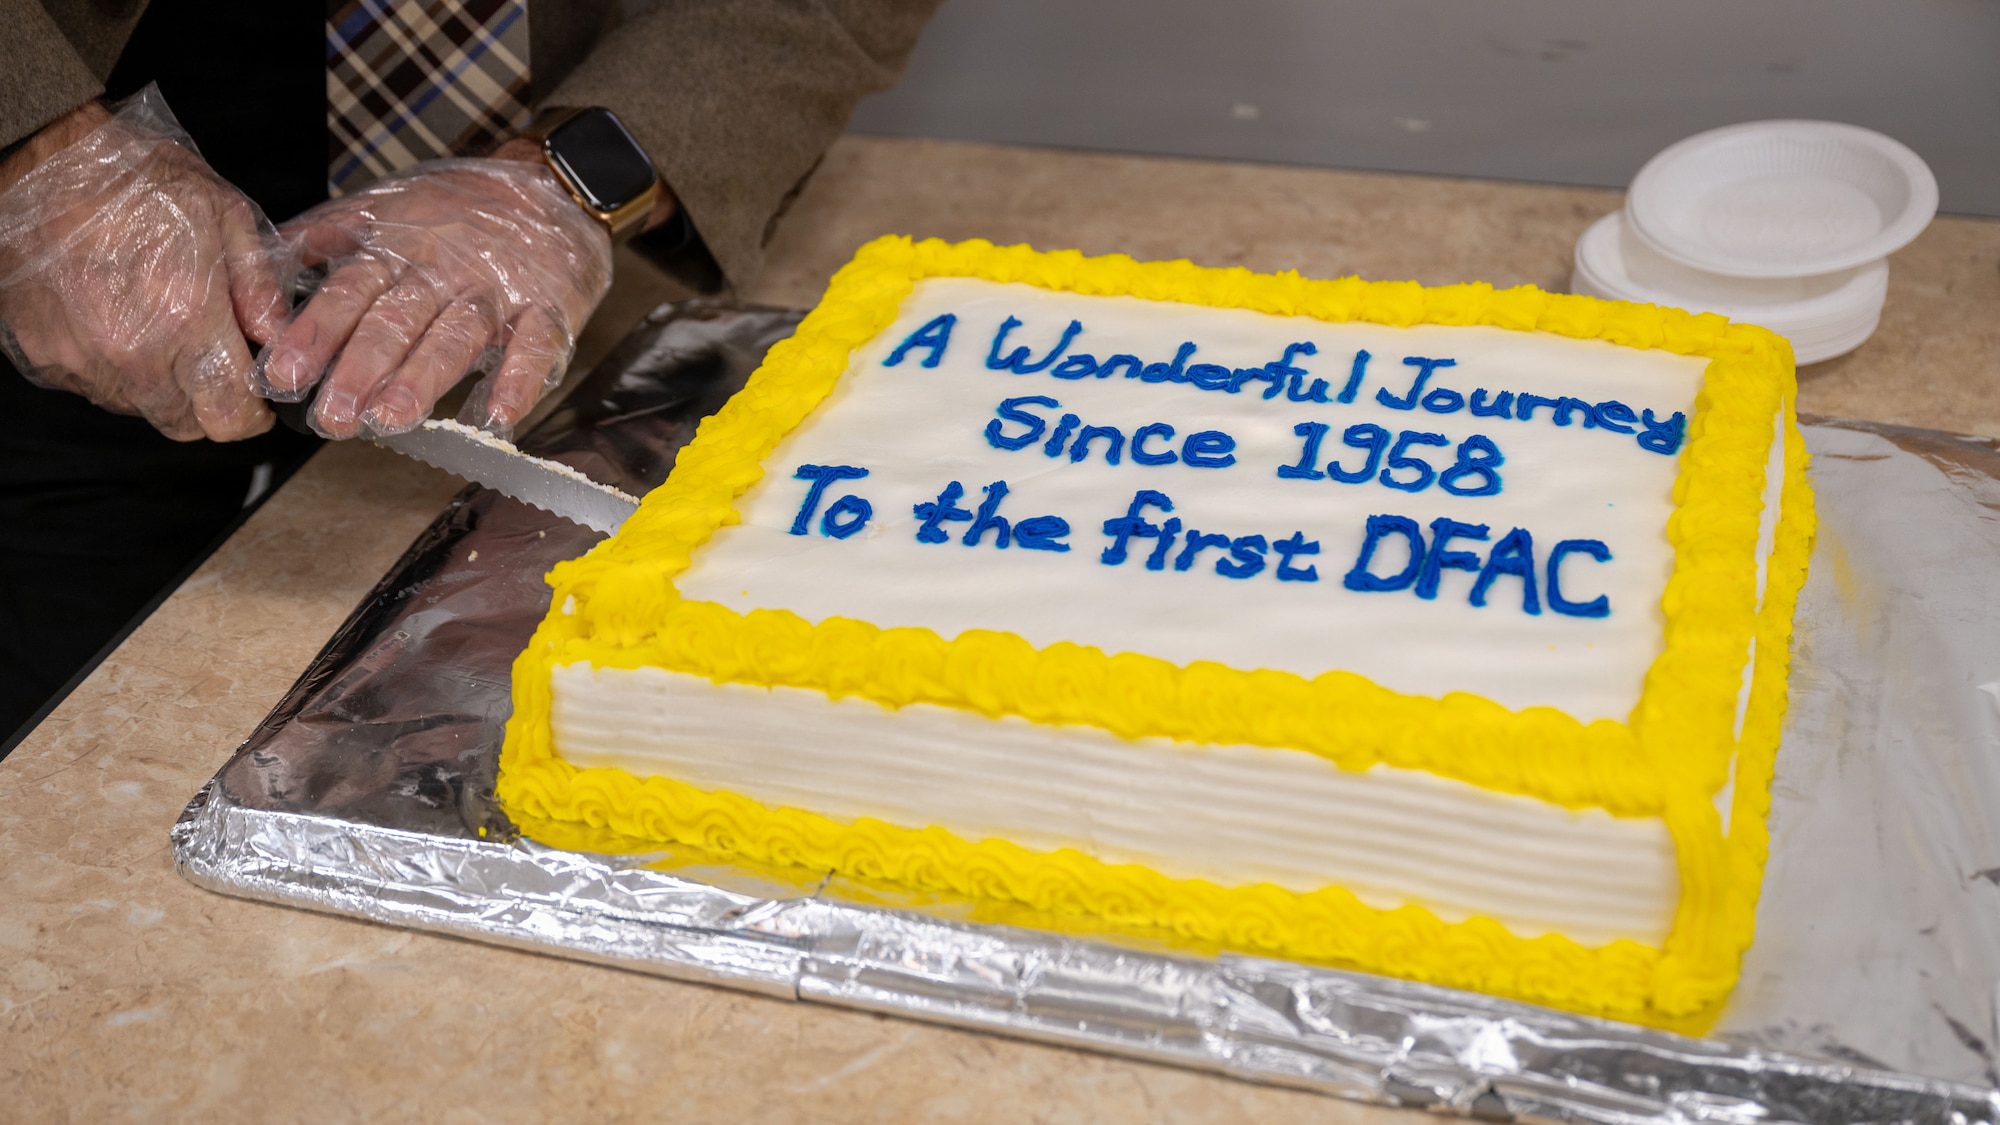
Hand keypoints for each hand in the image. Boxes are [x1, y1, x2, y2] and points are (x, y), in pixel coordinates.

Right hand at [0, 93, 288, 440]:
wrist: (41, 159)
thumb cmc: (133, 176)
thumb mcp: (223, 213)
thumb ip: (258, 286)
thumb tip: (276, 336)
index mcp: (186, 320)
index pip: (230, 417)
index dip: (252, 415)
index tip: (256, 397)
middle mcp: (131, 352)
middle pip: (185, 424)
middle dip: (209, 405)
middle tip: (213, 364)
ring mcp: (80, 359)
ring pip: (137, 408)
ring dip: (159, 386)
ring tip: (159, 329)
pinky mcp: (42, 355)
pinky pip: (91, 385)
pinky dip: (111, 368)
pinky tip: (116, 320)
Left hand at [260, 157, 612, 438]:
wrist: (552, 180)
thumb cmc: (463, 205)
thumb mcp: (386, 205)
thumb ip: (326, 235)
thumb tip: (260, 261)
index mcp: (398, 248)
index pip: (349, 292)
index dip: (316, 334)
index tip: (284, 375)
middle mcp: (443, 270)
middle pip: (397, 320)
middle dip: (361, 368)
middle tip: (334, 415)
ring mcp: (497, 289)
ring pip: (457, 334)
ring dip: (425, 377)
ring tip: (393, 417)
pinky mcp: (550, 306)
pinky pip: (536, 344)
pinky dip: (519, 379)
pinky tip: (498, 414)